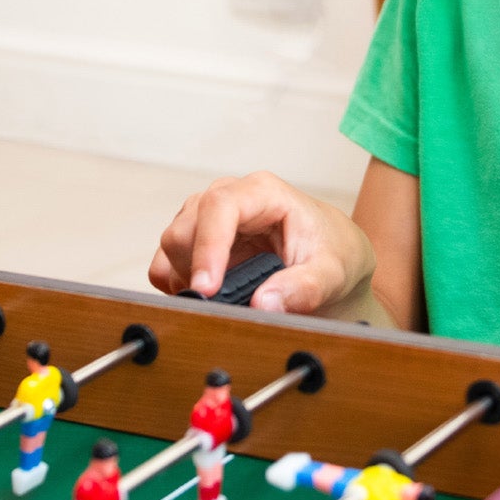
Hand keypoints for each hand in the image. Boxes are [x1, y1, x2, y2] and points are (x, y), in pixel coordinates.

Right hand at [149, 171, 374, 315]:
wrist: (332, 259)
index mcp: (263, 193)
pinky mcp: (197, 240)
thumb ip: (304, 288)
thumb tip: (265, 303)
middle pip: (185, 228)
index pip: (219, 207)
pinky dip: (177, 284)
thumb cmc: (333, 253)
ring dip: (187, 279)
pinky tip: (208, 297)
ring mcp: (208, 217)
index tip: (207, 288)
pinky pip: (166, 262)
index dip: (208, 247)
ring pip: (172, 245)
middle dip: (195, 271)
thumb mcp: (333, 273)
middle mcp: (229, 197)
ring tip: (223, 301)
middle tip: (221, 306)